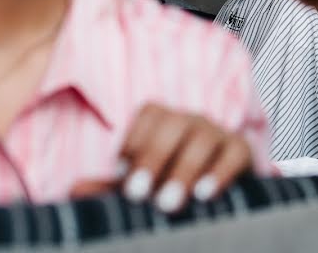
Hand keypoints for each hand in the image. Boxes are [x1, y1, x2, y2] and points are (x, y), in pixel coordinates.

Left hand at [73, 103, 253, 213]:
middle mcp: (191, 120)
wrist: (217, 198)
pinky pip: (234, 153)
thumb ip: (110, 188)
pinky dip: (220, 172)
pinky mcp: (241, 151)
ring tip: (167, 204)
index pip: (150, 113)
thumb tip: (75, 190)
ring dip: (183, 170)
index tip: (120, 174)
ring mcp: (218, 132)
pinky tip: (204, 194)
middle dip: (153, 158)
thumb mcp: (140, 187)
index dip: (135, 140)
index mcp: (165, 120)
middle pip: (173, 124)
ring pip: (202, 138)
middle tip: (137, 195)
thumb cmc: (169, 186)